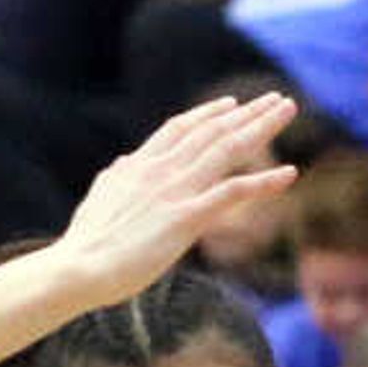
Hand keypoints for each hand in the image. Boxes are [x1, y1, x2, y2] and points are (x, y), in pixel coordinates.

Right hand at [48, 88, 299, 303]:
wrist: (77, 268)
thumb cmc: (85, 245)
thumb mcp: (99, 200)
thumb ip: (116, 178)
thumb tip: (124, 162)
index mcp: (138, 166)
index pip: (178, 129)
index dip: (208, 114)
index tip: (230, 104)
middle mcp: (160, 170)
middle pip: (211, 131)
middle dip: (246, 112)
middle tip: (277, 98)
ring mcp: (175, 191)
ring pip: (226, 149)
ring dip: (261, 127)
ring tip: (288, 110)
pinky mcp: (186, 218)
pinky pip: (233, 192)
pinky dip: (264, 182)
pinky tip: (290, 173)